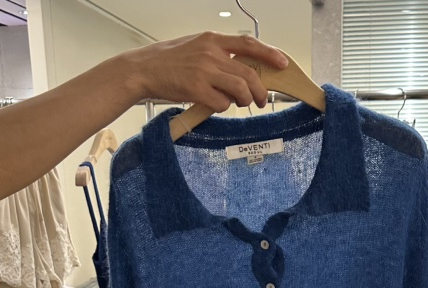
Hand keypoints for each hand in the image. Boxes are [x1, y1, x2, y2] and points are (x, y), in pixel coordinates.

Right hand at [125, 32, 288, 111]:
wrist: (144, 69)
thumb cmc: (169, 61)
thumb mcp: (196, 48)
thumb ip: (219, 56)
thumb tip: (242, 72)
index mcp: (212, 40)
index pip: (248, 44)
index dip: (269, 53)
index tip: (283, 62)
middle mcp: (211, 53)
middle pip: (249, 73)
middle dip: (260, 90)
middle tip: (260, 100)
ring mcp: (204, 71)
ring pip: (240, 88)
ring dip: (245, 100)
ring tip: (243, 104)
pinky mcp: (196, 89)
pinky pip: (222, 103)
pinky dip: (224, 107)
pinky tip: (216, 105)